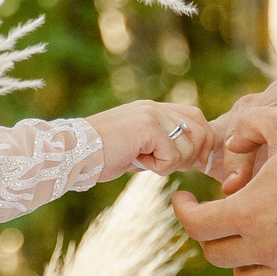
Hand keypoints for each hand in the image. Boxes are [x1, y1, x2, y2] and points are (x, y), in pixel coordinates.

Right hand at [86, 100, 214, 183]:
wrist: (73, 153)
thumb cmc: (102, 157)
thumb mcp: (139, 148)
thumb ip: (162, 146)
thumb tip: (193, 158)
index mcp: (154, 109)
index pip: (196, 117)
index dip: (203, 142)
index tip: (198, 163)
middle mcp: (155, 107)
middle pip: (201, 130)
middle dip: (194, 155)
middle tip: (166, 164)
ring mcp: (152, 115)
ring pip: (187, 148)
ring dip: (169, 164)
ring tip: (143, 161)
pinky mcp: (148, 127)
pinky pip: (172, 156)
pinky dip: (158, 167)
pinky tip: (137, 161)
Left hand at [172, 105, 276, 275]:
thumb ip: (250, 126)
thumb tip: (233, 143)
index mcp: (250, 214)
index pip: (197, 225)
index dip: (182, 210)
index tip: (183, 200)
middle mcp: (267, 249)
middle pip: (218, 256)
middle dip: (210, 234)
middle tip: (218, 217)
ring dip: (241, 267)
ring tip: (249, 246)